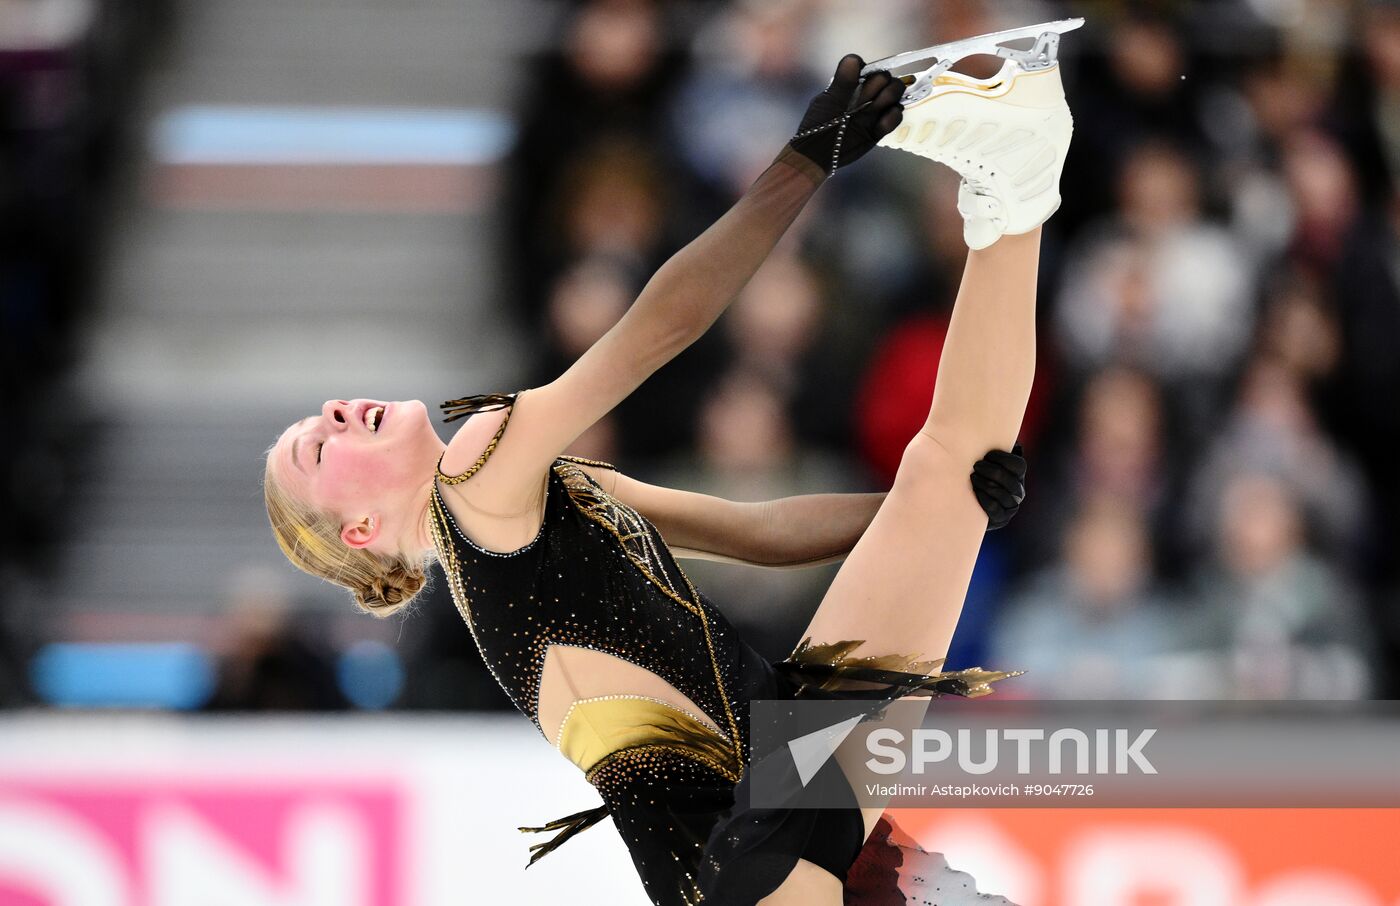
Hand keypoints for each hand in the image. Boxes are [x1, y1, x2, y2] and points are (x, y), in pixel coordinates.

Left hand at [788, 54, 904, 176]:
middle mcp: (866, 94)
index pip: (870, 68)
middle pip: (886, 78)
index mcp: (852, 85)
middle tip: (866, 100)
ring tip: (873, 110)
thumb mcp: (828, 100)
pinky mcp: (880, 127)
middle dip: (879, 85)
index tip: (858, 82)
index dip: (868, 71)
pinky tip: (877, 127)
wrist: (818, 154)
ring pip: (895, 93)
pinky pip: (896, 116)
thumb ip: (843, 81)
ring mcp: (874, 110)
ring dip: (888, 98)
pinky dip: (890, 118)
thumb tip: (856, 60)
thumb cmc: (818, 125)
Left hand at [971, 443, 1026, 530]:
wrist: (970, 504)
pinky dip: (983, 498)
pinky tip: (974, 491)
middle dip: (991, 471)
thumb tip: (1004, 436)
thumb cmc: (980, 474)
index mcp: (1018, 475)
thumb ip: (995, 445)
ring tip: (972, 478)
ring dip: (985, 484)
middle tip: (975, 466)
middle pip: (1009, 480)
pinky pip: (994, 508)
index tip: (987, 455)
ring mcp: (1011, 506)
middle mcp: (1018, 491)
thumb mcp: (988, 460)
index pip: (1018, 465)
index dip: (1003, 458)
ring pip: (1002, 494)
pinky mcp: (1001, 518)